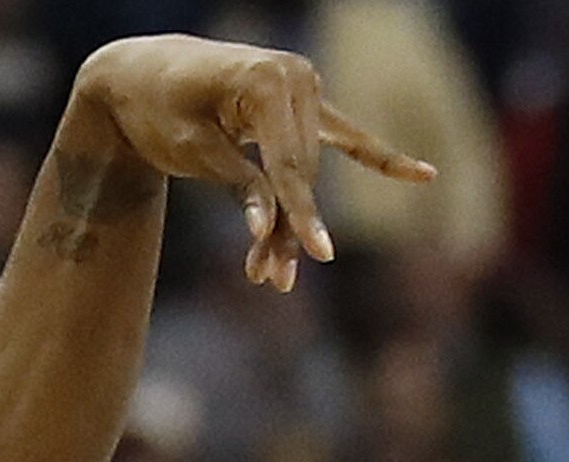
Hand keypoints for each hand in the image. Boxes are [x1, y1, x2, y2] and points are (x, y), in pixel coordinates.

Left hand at [65, 37, 432, 290]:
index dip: (300, 215)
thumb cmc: (157, 108)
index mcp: (267, 81)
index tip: (316, 255)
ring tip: (273, 277)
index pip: (291, 163)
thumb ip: (235, 183)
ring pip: (310, 170)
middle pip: (302, 172)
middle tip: (268, 282)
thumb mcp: (189, 149)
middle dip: (285, 230)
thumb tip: (265, 228)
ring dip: (294, 221)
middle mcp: (296, 77)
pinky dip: (379, 158)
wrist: (141, 72)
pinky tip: (426, 176)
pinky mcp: (304, 102)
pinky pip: (347, 136)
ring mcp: (305, 87)